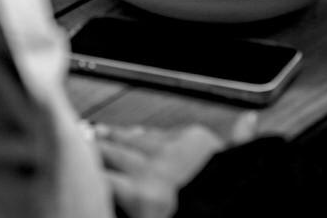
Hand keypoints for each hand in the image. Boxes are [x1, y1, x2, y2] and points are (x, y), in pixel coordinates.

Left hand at [94, 112, 257, 217]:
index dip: (129, 136)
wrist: (225, 212)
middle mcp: (177, 151)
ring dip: (93, 154)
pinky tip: (81, 175)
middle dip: (105, 141)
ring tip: (76, 150)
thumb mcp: (236, 164)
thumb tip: (249, 118)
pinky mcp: (142, 195)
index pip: (153, 132)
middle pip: (127, 140)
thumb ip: (237, 141)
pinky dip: (93, 177)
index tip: (111, 134)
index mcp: (198, 140)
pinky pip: (107, 179)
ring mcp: (158, 173)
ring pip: (111, 153)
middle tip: (82, 136)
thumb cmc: (224, 195)